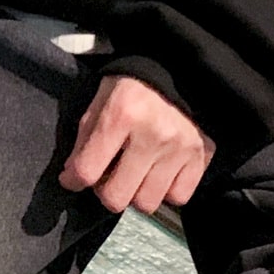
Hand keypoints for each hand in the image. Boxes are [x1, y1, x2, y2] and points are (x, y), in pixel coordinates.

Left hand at [58, 75, 214, 214]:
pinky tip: (160, 171)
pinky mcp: (201, 156)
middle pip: (117, 198)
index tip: (72, 178)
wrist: (179, 69)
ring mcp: (180, 148)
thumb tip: (72, 177)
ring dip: (137, 193)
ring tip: (136, 172)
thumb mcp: (100, 99)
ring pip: (147, 203)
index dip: (73, 180)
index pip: (87, 170)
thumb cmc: (132, 86)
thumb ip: (85, 137)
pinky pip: (177, 197)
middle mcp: (153, 134)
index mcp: (122, 114)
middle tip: (110, 175)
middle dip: (107, 191)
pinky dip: (166, 190)